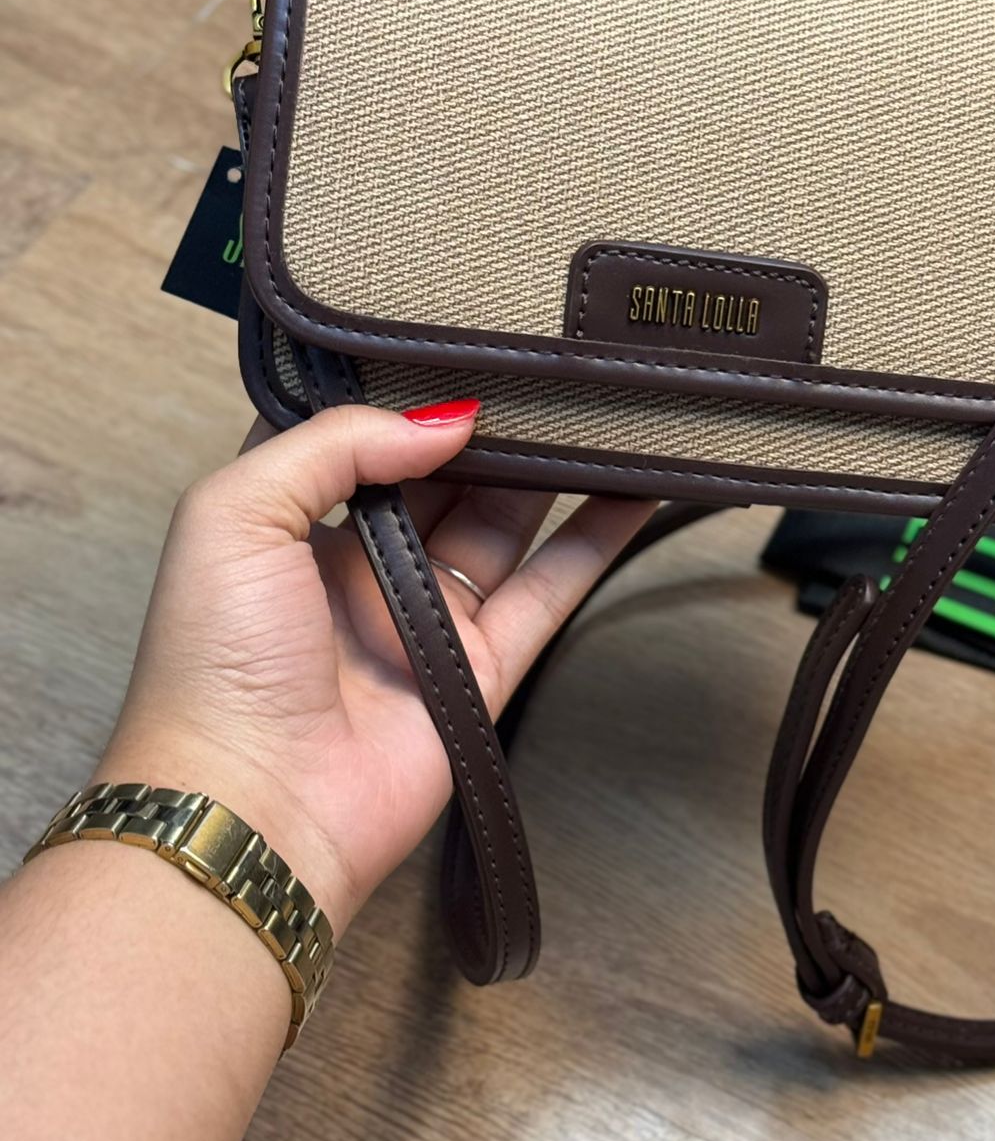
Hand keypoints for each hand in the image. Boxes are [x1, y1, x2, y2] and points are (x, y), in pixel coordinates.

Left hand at [95, 399, 654, 930]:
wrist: (254, 808)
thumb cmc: (212, 668)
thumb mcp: (233, 514)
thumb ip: (335, 443)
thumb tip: (445, 419)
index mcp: (294, 520)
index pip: (359, 431)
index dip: (407, 385)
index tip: (463, 333)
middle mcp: (364, 560)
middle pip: (447, 470)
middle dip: (494, 420)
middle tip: (550, 366)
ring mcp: (429, 613)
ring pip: (508, 518)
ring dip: (557, 467)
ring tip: (607, 407)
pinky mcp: (485, 663)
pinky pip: (551, 585)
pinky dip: (597, 536)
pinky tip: (636, 486)